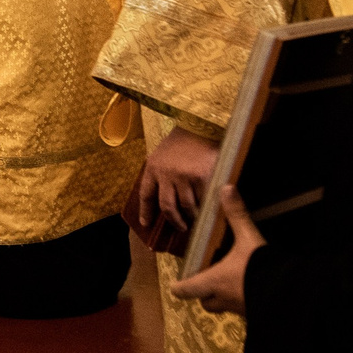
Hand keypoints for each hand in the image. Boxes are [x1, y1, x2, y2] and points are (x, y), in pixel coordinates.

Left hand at [135, 127, 218, 243]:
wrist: (202, 125)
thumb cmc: (182, 140)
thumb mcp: (163, 153)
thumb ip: (160, 173)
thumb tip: (161, 198)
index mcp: (153, 167)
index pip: (146, 194)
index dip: (146, 211)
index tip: (145, 224)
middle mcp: (167, 174)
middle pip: (167, 207)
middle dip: (173, 221)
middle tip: (179, 227)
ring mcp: (184, 177)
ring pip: (186, 207)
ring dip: (190, 217)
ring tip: (194, 219)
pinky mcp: (202, 178)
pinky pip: (203, 200)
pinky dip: (205, 207)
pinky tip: (206, 209)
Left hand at [167, 186, 261, 314]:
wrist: (288, 293)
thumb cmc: (259, 266)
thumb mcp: (248, 237)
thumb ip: (236, 215)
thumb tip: (225, 188)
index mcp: (213, 281)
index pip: (185, 291)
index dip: (179, 287)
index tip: (176, 284)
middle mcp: (222, 299)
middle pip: (205, 302)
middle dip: (203, 293)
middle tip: (206, 279)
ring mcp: (239, 309)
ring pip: (222, 306)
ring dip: (222, 297)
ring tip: (229, 281)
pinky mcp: (254, 313)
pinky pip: (241, 308)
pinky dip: (241, 299)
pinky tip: (250, 286)